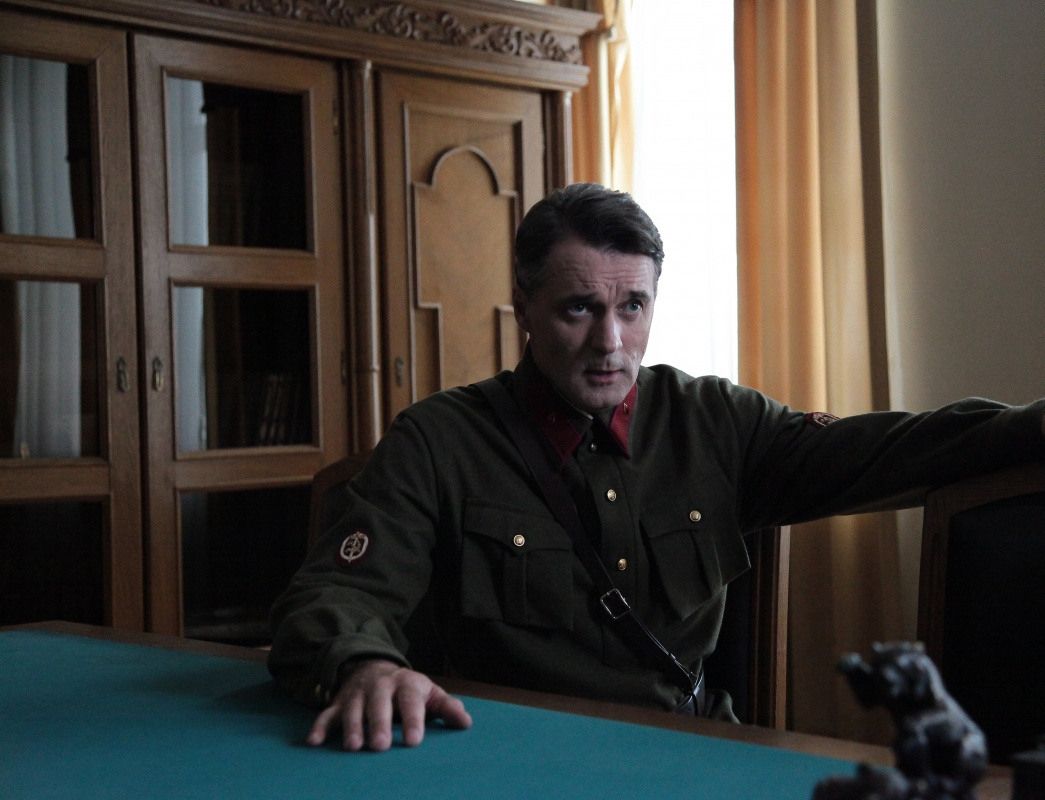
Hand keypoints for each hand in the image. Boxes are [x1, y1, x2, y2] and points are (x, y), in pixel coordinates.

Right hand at [306, 658, 471, 751]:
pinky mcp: (339, 702)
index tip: (414, 741)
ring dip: (352, 727)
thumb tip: (465, 722)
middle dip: (379, 723)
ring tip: (354, 747)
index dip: (413, 720)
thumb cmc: (408, 690)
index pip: (410, 700)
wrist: (374, 666)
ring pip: (353, 708)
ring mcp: (358, 693)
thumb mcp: (429, 694)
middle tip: (381, 746)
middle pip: (379, 703)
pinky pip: (327, 714)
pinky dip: (319, 726)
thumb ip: (446, 707)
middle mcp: (380, 686)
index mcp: (406, 683)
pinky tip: (314, 742)